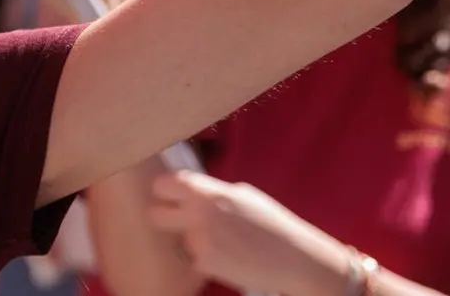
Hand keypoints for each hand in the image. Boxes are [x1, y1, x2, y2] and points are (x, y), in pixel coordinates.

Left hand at [147, 170, 354, 294]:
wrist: (293, 258)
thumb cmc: (272, 223)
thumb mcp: (242, 195)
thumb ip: (212, 191)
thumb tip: (189, 189)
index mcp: (207, 191)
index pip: (162, 185)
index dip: (164, 192)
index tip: (168, 197)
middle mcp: (198, 213)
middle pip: (155, 215)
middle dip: (165, 218)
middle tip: (177, 222)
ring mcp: (199, 240)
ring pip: (181, 239)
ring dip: (194, 241)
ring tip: (224, 243)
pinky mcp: (204, 263)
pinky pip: (196, 258)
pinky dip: (208, 259)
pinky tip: (229, 257)